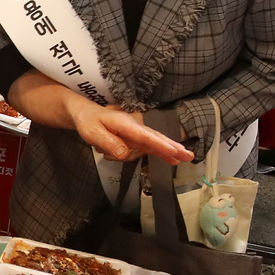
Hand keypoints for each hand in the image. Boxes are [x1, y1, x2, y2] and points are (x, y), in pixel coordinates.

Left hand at [70, 102, 193, 163]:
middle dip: (172, 146)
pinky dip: (162, 152)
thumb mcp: (93, 133)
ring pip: (155, 143)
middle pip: (156, 138)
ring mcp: (136, 133)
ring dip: (170, 150)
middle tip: (188, 155)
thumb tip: (125, 154)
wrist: (86, 115)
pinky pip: (150, 146)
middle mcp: (134, 127)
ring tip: (185, 157)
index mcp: (125, 124)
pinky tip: (172, 160)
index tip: (173, 150)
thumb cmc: (89, 122)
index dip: (159, 144)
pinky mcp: (135, 139)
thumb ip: (108, 142)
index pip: (144, 136)